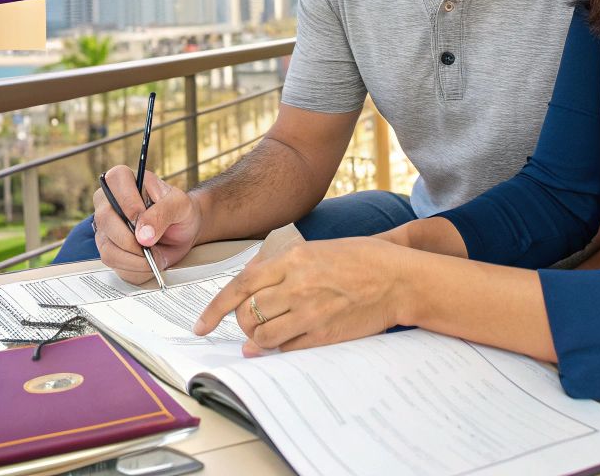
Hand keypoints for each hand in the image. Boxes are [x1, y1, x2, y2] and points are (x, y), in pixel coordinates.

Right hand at [91, 166, 201, 282]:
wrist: (182, 231)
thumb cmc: (179, 211)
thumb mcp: (180, 204)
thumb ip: (163, 213)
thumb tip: (143, 234)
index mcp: (122, 179)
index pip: (114, 183)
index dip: (130, 205)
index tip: (145, 222)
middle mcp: (107, 201)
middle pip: (105, 219)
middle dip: (131, 239)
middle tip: (150, 245)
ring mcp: (104, 226)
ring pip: (106, 245)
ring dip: (134, 258)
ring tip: (152, 254)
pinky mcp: (106, 246)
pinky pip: (112, 261)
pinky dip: (133, 267)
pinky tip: (146, 260)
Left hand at [193, 237, 423, 354]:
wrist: (397, 279)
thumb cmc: (358, 260)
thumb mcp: (314, 250)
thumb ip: (280, 266)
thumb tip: (250, 287)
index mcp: (292, 260)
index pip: (240, 286)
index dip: (215, 309)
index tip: (202, 325)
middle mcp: (297, 285)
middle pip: (247, 313)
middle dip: (239, 323)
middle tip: (246, 323)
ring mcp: (311, 312)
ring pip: (262, 335)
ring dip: (256, 339)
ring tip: (263, 334)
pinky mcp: (324, 334)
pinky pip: (286, 349)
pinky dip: (276, 349)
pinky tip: (278, 345)